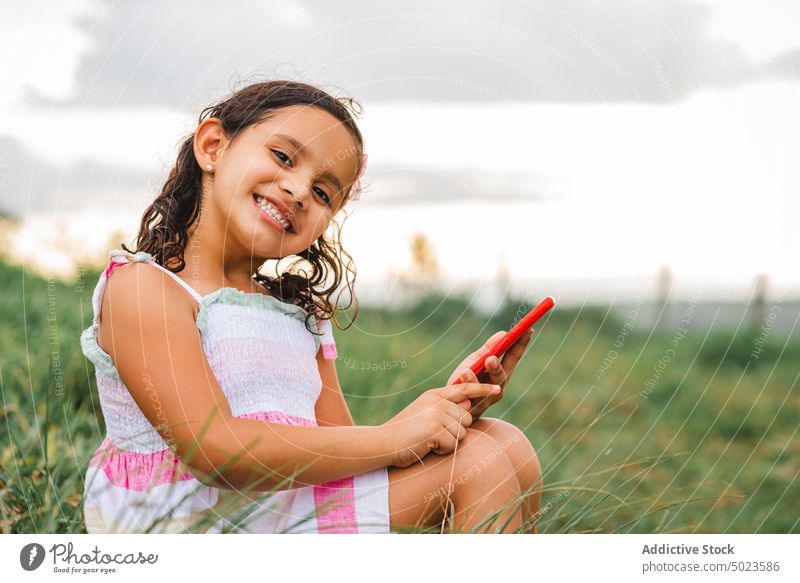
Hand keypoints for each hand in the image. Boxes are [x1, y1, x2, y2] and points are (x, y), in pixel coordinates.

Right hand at [381, 381, 501, 467]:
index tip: (498, 390)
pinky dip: (443, 451)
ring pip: (462, 433)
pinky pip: (453, 445)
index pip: (464, 389)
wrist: (383, 443)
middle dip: (456, 431)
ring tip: (429, 441)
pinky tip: (428, 447)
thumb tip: (470, 403)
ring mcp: (437, 414)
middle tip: (434, 436)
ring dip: (449, 443)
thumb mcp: (425, 415)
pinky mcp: (436, 430)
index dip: (483, 390)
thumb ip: (447, 409)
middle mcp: (437, 401)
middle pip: (467, 418)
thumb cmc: (404, 433)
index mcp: (435, 395)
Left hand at [446, 328, 533, 419]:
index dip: (521, 344)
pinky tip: (463, 372)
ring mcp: (485, 400)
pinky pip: (470, 396)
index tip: (529, 329)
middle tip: (493, 356)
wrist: (450, 404)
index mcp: (501, 374)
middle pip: (502, 376)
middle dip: (500, 365)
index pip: (513, 358)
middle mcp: (497, 387)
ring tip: (482, 362)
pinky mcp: (471, 408)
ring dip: (485, 375)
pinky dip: (468, 383)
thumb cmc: (464, 380)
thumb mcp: (476, 361)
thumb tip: (504, 333)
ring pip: (489, 389)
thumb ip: (489, 349)